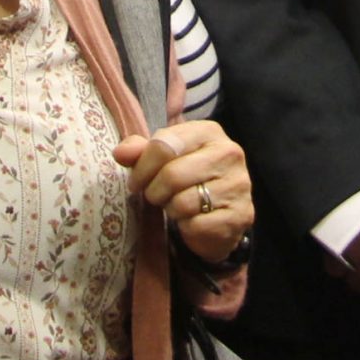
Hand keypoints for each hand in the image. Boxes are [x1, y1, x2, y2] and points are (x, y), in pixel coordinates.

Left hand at [114, 120, 254, 263]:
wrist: (220, 214)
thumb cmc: (187, 179)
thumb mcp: (163, 158)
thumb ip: (139, 151)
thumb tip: (120, 153)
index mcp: (209, 131)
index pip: (164, 145)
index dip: (142, 167)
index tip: (136, 180)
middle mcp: (229, 153)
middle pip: (172, 175)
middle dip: (154, 191)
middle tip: (155, 196)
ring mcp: (237, 185)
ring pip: (182, 202)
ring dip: (170, 209)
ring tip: (176, 205)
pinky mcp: (240, 215)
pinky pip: (196, 225)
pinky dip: (186, 227)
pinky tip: (192, 220)